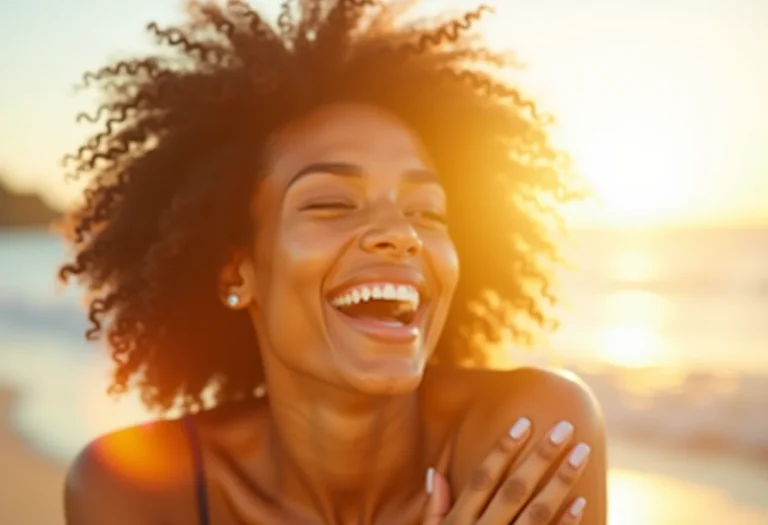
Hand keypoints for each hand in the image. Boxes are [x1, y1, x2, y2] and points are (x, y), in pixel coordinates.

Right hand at [422, 418, 589, 523]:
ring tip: (581, 454)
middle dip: (540, 456)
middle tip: (566, 427)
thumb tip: (436, 473)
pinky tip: (582, 501)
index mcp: (458, 523)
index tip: (525, 422)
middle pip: (514, 488)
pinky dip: (565, 524)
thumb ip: (434, 510)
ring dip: (561, 482)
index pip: (483, 476)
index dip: (503, 448)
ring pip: (535, 513)